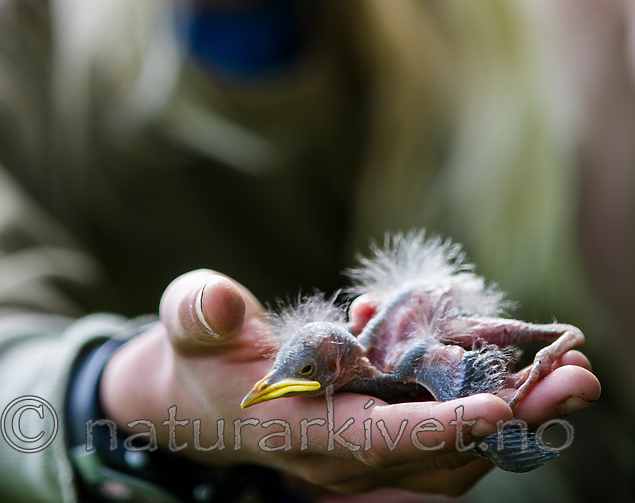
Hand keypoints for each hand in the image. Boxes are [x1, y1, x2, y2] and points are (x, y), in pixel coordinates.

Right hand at [100, 270, 596, 496]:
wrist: (199, 399)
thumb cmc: (199, 354)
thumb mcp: (190, 321)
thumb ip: (202, 312)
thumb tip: (224, 305)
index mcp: (293, 432)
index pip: (371, 437)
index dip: (432, 427)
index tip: (494, 402)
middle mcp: (337, 460)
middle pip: (435, 453)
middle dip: (508, 419)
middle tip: (576, 377)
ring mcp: (362, 461)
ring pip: (452, 457)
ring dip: (516, 421)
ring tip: (571, 378)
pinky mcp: (379, 445)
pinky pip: (445, 447)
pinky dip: (490, 419)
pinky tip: (526, 382)